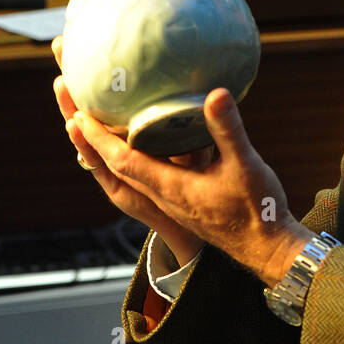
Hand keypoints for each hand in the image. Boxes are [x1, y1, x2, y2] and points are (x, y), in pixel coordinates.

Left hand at [52, 38, 311, 284]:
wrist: (269, 249)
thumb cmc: (258, 212)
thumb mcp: (245, 164)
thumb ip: (227, 129)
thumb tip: (214, 94)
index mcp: (170, 188)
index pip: (121, 160)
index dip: (98, 138)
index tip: (77, 114)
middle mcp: (164, 195)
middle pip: (116, 166)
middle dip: (93, 139)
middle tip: (74, 110)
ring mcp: (174, 200)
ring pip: (131, 172)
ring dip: (111, 148)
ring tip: (99, 122)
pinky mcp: (185, 201)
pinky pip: (148, 175)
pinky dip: (135, 155)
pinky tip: (145, 141)